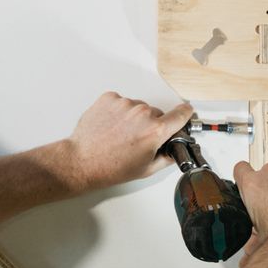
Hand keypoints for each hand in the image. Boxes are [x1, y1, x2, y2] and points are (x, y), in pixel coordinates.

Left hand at [67, 92, 191, 189]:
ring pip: (138, 107)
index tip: (186, 112)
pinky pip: (121, 102)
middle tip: (138, 139)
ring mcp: (124, 104)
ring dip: (133, 118)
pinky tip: (111, 126)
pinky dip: (118, 112)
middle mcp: (142, 113)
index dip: (184, 114)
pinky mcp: (109, 98)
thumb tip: (175, 150)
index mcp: (155, 130)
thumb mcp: (147, 169)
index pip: (180, 114)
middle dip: (151, 124)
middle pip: (156, 113)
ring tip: (120, 134)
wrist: (82, 161)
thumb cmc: (111, 167)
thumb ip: (167, 157)